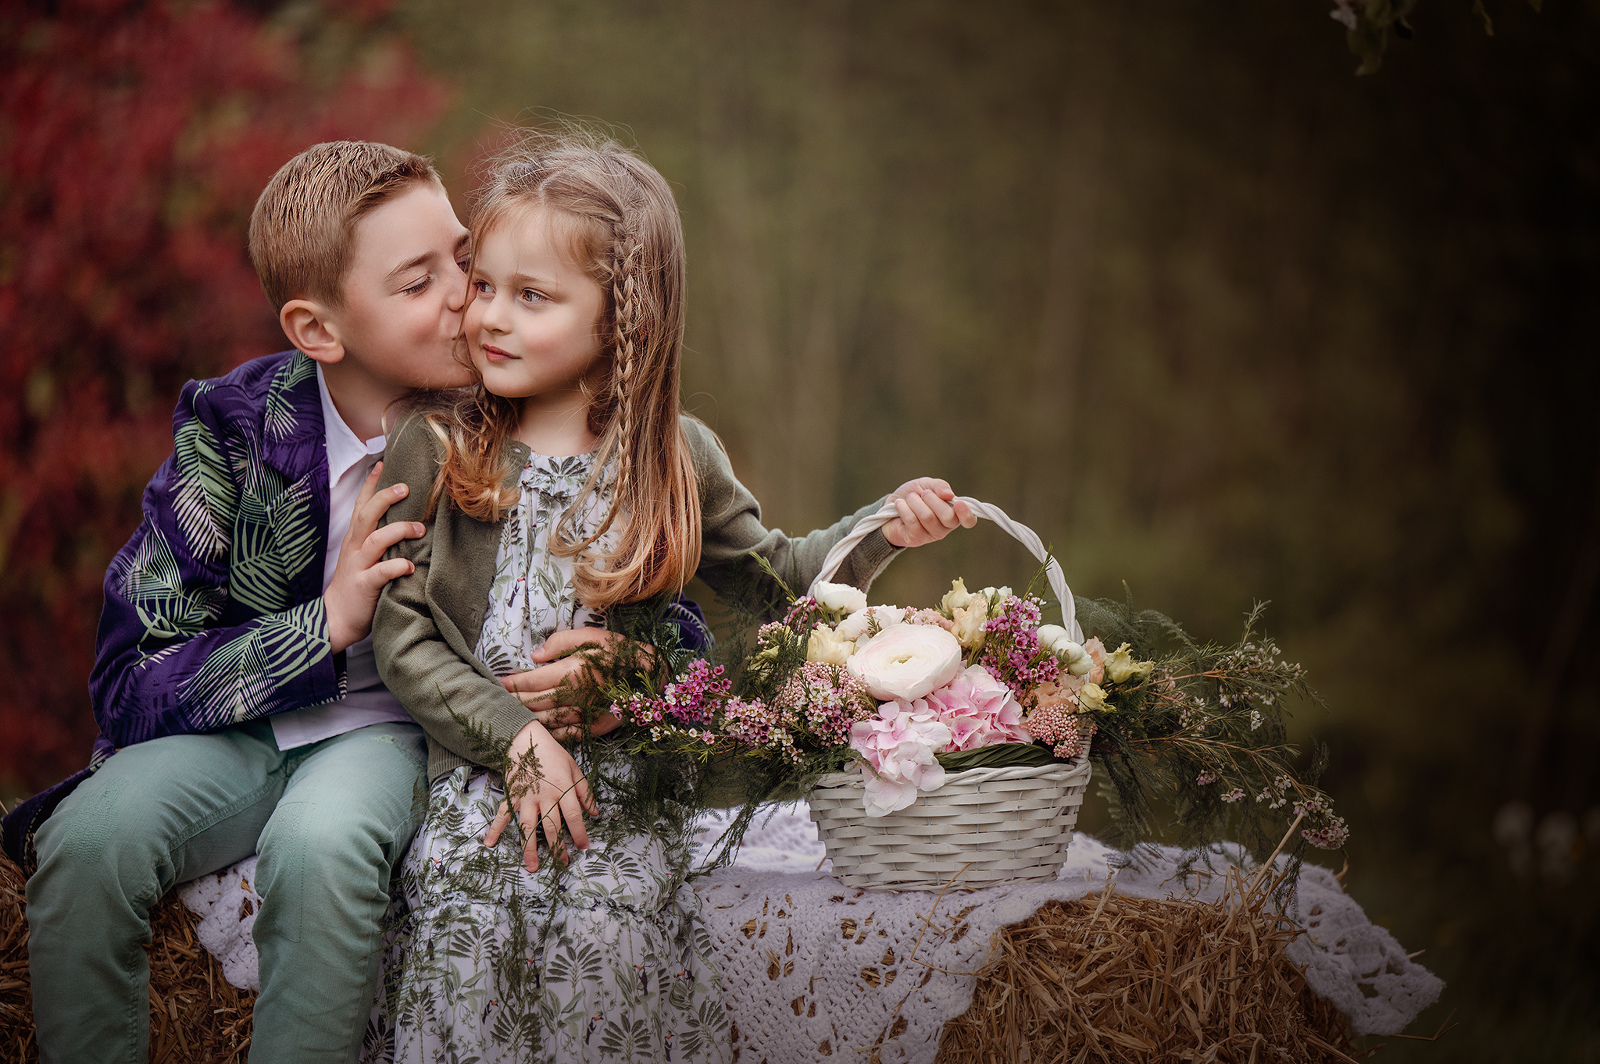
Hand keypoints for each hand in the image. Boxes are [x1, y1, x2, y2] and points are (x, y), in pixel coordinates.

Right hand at [324, 462, 424, 653]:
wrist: (335, 618)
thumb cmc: (356, 584)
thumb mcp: (363, 556)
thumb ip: (378, 537)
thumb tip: (405, 519)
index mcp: (355, 538)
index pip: (361, 505)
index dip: (371, 484)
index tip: (383, 463)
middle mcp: (355, 547)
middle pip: (366, 515)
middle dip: (385, 498)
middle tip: (407, 487)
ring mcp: (358, 565)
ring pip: (376, 540)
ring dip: (399, 531)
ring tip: (419, 529)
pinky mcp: (364, 585)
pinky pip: (381, 572)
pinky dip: (397, 566)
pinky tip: (410, 565)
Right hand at [484, 719, 598, 871]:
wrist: (525, 738)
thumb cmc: (553, 754)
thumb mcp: (574, 768)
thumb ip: (585, 792)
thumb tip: (595, 813)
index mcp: (562, 788)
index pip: (573, 816)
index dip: (580, 833)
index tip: (584, 847)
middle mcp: (544, 796)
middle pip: (551, 826)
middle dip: (558, 847)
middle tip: (562, 864)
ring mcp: (525, 797)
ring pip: (527, 827)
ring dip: (530, 848)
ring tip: (533, 866)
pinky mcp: (511, 795)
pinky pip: (502, 814)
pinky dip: (495, 829)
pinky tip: (490, 843)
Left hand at [500, 628, 632, 739]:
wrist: (652, 676)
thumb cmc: (620, 651)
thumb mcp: (592, 636)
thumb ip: (561, 641)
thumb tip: (535, 656)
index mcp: (573, 670)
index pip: (531, 680)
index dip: (512, 683)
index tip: (499, 682)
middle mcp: (576, 695)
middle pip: (534, 702)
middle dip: (513, 701)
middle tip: (498, 700)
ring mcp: (585, 714)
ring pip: (546, 720)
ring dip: (525, 718)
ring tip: (510, 715)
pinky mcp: (594, 728)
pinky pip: (564, 734)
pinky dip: (547, 733)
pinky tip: (536, 730)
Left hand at [881, 478, 975, 547]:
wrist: (890, 506)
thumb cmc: (913, 496)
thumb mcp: (927, 485)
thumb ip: (939, 486)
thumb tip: (949, 494)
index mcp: (953, 513)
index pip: (969, 521)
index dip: (967, 514)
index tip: (958, 503)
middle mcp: (945, 527)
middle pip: (948, 517)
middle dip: (933, 500)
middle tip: (923, 493)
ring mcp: (931, 535)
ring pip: (928, 517)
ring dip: (916, 502)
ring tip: (910, 498)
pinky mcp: (916, 539)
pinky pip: (912, 521)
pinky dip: (904, 508)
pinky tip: (900, 505)